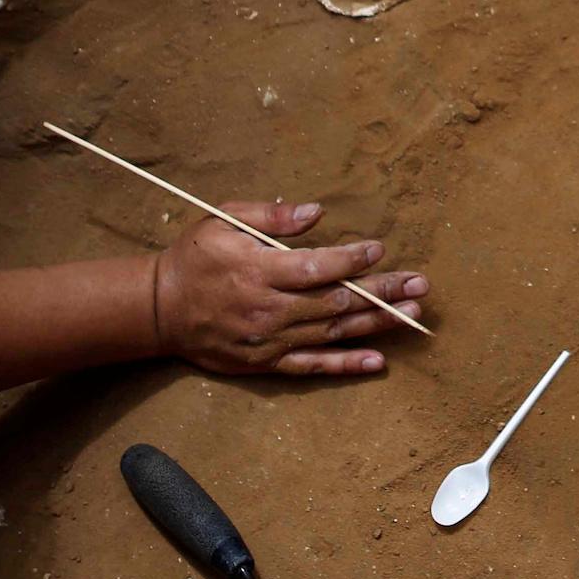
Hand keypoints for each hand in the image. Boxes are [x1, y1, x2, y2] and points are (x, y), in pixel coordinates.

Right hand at [153, 201, 428, 376]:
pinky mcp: (266, 363)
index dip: (351, 259)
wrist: (158, 310)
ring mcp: (270, 341)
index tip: (379, 249)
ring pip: (333, 332)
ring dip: (377, 324)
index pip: (317, 267)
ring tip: (414, 315)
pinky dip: (346, 365)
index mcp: (258, 271)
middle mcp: (269, 309)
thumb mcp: (222, 221)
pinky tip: (378, 361)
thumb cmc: (194, 258)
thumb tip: (316, 211)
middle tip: (420, 284)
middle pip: (336, 301)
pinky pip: (313, 366)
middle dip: (383, 291)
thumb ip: (271, 216)